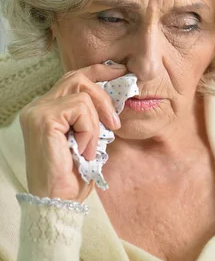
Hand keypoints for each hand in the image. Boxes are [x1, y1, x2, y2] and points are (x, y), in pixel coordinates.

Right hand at [19, 63, 125, 201]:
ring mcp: (37, 112)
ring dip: (95, 124)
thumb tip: (116, 93)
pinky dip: (89, 130)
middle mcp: (37, 106)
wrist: (60, 199)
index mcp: (46, 108)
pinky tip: (81, 149)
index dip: (98, 70)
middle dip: (104, 96)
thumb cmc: (74, 172)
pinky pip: (80, 110)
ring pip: (83, 95)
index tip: (121, 71)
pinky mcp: (43, 120)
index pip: (72, 77)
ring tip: (89, 148)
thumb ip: (92, 114)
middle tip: (114, 123)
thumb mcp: (88, 135)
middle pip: (78, 78)